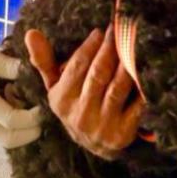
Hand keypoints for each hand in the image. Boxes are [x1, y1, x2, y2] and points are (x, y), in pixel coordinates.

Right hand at [0, 36, 41, 147]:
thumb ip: (12, 66)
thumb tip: (37, 70)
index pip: (13, 121)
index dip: (33, 115)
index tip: (44, 100)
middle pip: (10, 139)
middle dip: (31, 131)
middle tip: (42, 110)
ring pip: (6, 137)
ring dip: (23, 128)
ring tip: (29, 104)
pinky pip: (1, 128)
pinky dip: (14, 122)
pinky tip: (18, 100)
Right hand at [25, 28, 142, 158]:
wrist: (93, 146)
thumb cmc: (74, 106)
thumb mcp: (55, 88)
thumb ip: (44, 61)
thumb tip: (31, 33)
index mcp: (61, 100)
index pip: (77, 66)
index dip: (90, 46)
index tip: (100, 31)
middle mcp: (80, 114)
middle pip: (98, 73)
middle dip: (110, 49)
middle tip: (120, 31)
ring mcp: (102, 125)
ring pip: (117, 87)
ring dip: (126, 64)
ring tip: (133, 45)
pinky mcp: (122, 134)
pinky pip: (136, 106)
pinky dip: (141, 88)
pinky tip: (146, 71)